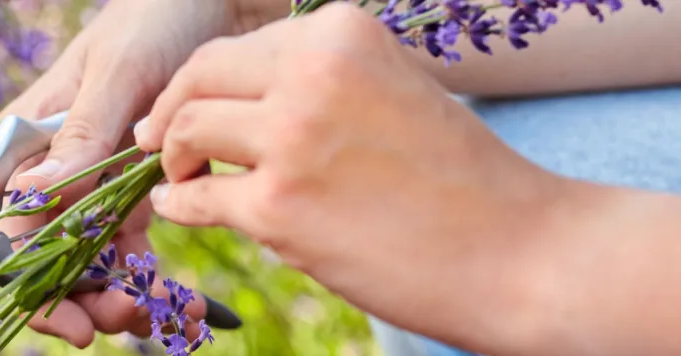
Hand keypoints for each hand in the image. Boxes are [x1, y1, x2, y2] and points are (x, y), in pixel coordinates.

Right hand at [0, 0, 246, 347]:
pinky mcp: (138, 185)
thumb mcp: (116, 73)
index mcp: (27, 139)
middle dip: (79, 296)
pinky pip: (133, 244)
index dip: (31, 279)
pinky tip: (179, 298)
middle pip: (47, 254)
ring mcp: (95, 180)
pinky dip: (151, 276)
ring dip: (119, 294)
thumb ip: (79, 136)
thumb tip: (30, 193)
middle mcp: (54, 166)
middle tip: (122, 318)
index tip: (72, 316)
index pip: (8, 224)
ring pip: (91, 258)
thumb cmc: (156, 16)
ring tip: (159, 313)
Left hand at [134, 3, 572, 350]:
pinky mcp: (278, 208)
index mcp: (342, 33)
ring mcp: (291, 139)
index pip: (238, 47)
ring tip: (181, 176)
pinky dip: (178, 203)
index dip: (203, 81)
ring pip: (185, 131)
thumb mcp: (394, 89)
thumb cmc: (462, 178)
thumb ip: (322, 80)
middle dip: (170, 111)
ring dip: (172, 157)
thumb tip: (243, 98)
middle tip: (160, 140)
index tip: (187, 105)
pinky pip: (195, 199)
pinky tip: (180, 207)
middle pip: (199, 77)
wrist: (520, 252)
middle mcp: (311, 72)